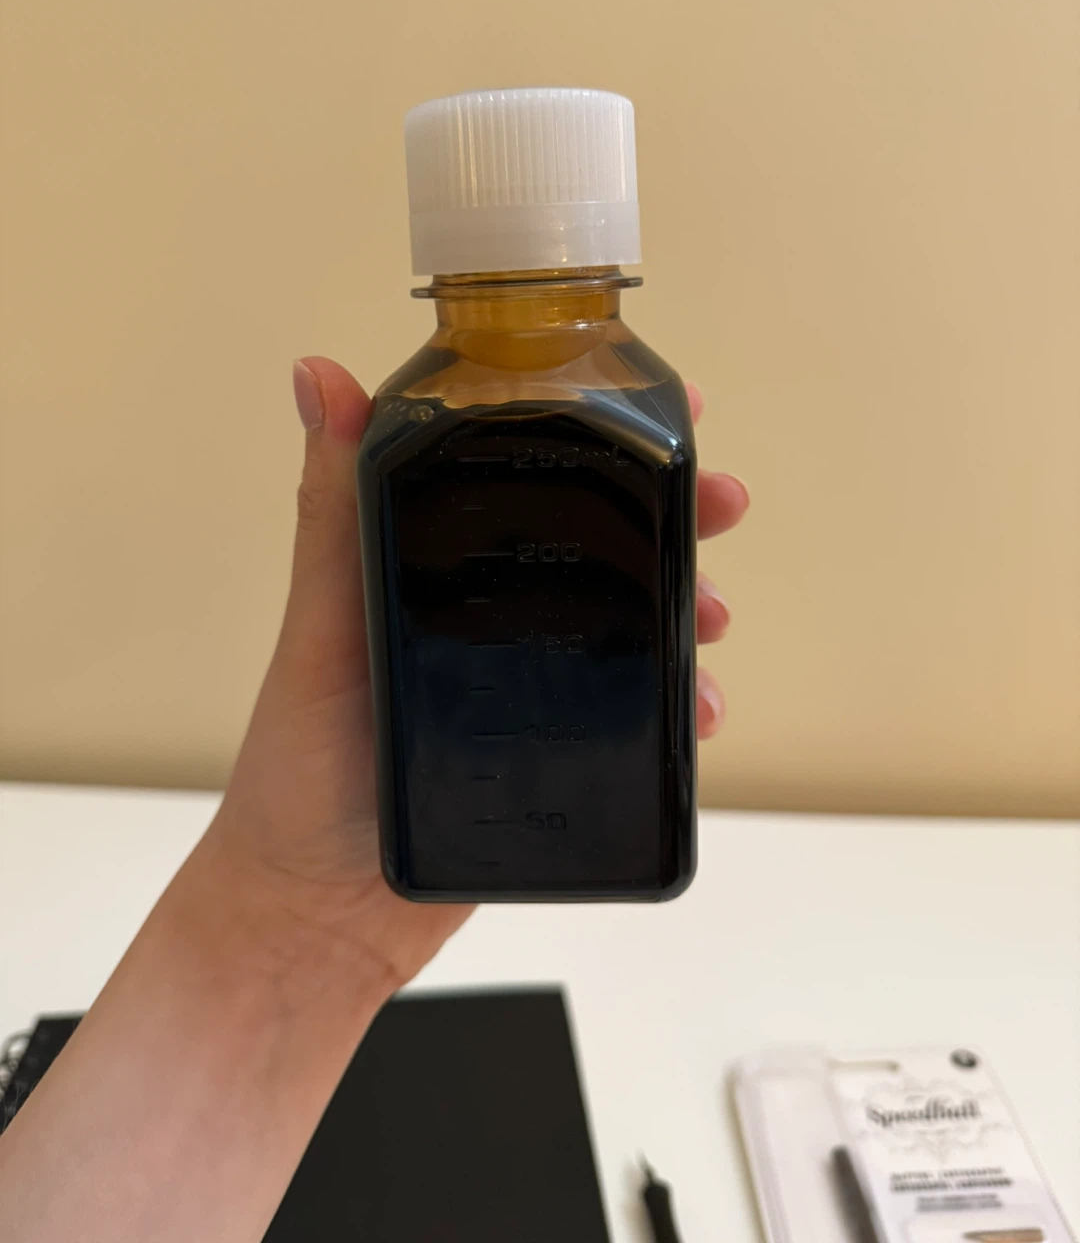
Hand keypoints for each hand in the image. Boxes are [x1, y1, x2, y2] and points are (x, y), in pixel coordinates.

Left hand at [210, 359, 749, 996]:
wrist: (320, 912)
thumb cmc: (302, 766)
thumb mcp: (325, 622)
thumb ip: (333, 506)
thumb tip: (315, 373)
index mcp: (441, 565)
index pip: (527, 475)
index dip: (595, 434)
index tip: (661, 405)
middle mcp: (493, 614)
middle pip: (600, 544)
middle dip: (671, 516)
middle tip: (722, 504)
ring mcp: (529, 683)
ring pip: (632, 624)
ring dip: (688, 607)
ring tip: (713, 620)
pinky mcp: (556, 750)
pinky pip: (634, 712)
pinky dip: (676, 702)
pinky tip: (699, 711)